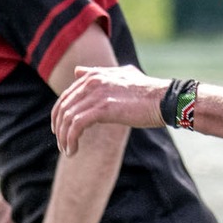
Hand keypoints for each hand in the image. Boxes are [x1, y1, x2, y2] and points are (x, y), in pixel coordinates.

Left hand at [51, 64, 166, 155]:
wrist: (163, 99)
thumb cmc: (146, 91)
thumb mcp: (121, 75)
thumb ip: (98, 72)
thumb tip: (78, 71)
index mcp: (94, 76)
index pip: (66, 96)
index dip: (59, 114)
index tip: (60, 129)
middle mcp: (92, 82)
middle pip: (63, 107)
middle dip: (59, 128)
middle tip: (62, 143)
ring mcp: (96, 94)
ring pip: (67, 118)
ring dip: (64, 138)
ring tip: (68, 151)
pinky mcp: (102, 108)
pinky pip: (76, 126)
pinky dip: (71, 140)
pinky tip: (73, 150)